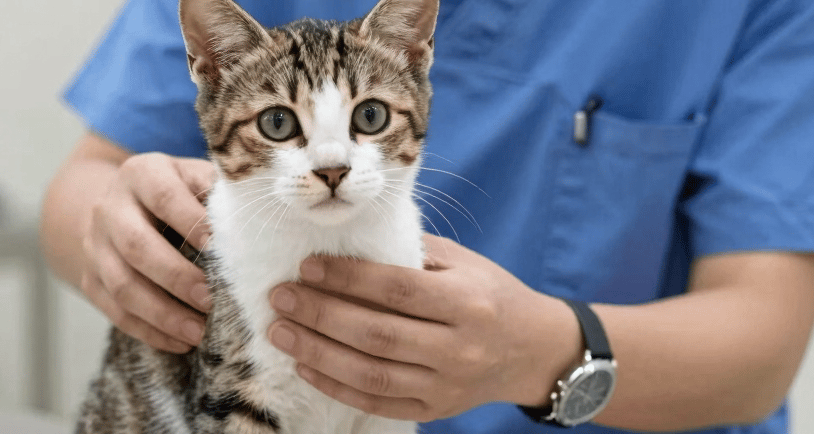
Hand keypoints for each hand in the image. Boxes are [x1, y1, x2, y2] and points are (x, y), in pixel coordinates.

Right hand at [81, 152, 215, 352]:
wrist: (121, 202)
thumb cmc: (179, 192)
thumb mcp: (196, 177)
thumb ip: (220, 193)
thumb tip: (261, 218)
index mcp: (141, 174)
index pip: (164, 196)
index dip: (191, 222)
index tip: (219, 248)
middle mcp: (110, 207)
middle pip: (136, 246)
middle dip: (177, 277)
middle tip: (212, 301)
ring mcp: (96, 245)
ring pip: (121, 285)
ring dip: (162, 314)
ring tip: (199, 333)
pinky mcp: (90, 278)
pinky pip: (115, 311)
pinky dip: (149, 331)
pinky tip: (181, 342)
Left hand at [266, 234, 579, 421]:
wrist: (533, 350)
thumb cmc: (490, 295)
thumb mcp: (463, 263)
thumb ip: (410, 253)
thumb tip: (346, 243)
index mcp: (467, 303)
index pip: (397, 289)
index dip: (347, 278)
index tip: (307, 266)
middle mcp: (459, 348)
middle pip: (376, 334)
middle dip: (320, 314)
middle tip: (280, 297)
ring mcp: (446, 385)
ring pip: (370, 373)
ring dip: (316, 352)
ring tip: (280, 331)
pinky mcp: (435, 409)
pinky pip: (377, 401)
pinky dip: (336, 385)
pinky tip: (305, 365)